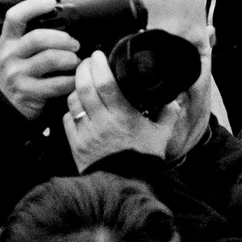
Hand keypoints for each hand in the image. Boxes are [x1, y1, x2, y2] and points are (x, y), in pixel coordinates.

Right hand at [0, 0, 80, 121]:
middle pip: (38, 38)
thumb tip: (62, 20)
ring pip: (50, 59)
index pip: (15, 16)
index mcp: (7, 41)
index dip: (33, 6)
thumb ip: (31, 37)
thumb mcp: (16, 52)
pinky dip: (71, 80)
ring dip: (70, 59)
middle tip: (76, 44)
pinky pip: (56, 84)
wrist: (4, 104)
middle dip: (63, 38)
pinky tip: (76, 79)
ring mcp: (17, 75)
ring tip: (77, 61)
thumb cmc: (18, 72)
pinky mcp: (28, 93)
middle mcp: (9, 56)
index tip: (52, 3)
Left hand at [63, 51, 180, 171]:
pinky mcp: (76, 145)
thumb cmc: (144, 160)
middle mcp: (102, 122)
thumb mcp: (161, 136)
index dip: (99, 65)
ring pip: (73, 100)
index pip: (105, 83)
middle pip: (84, 86)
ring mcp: (87, 134)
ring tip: (82, 83)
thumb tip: (174, 99)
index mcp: (123, 116)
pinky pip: (67, 119)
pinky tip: (79, 107)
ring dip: (76, 88)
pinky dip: (71, 110)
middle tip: (87, 62)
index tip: (98, 54)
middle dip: (83, 69)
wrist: (126, 187)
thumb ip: (168, 114)